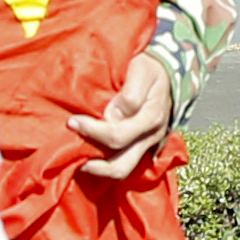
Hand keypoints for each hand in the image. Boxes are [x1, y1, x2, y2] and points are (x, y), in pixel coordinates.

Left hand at [77, 51, 175, 165]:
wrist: (167, 73)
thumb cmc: (148, 68)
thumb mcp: (141, 71)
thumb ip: (130, 95)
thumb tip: (111, 116)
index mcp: (150, 118)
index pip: (117, 135)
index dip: (91, 131)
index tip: (71, 122)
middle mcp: (150, 137)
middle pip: (120, 164)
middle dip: (92, 160)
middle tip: (71, 145)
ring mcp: (149, 146)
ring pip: (122, 170)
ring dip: (98, 169)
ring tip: (79, 160)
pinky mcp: (144, 149)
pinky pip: (124, 165)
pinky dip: (105, 166)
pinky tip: (90, 157)